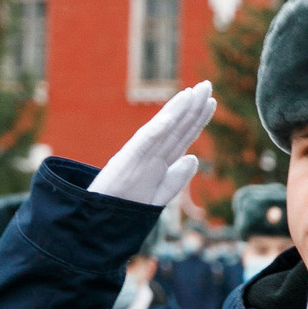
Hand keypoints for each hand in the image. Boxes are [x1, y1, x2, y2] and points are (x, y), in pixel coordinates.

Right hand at [87, 82, 211, 208]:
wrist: (96, 223)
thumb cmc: (123, 208)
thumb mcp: (155, 197)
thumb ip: (175, 180)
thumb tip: (194, 159)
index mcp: (158, 163)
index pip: (182, 137)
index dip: (197, 120)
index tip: (211, 102)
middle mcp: (149, 156)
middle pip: (175, 129)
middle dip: (192, 108)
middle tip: (207, 85)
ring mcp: (136, 157)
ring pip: (161, 131)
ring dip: (177, 111)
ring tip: (192, 93)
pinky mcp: (123, 164)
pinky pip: (142, 145)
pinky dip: (155, 131)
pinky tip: (168, 118)